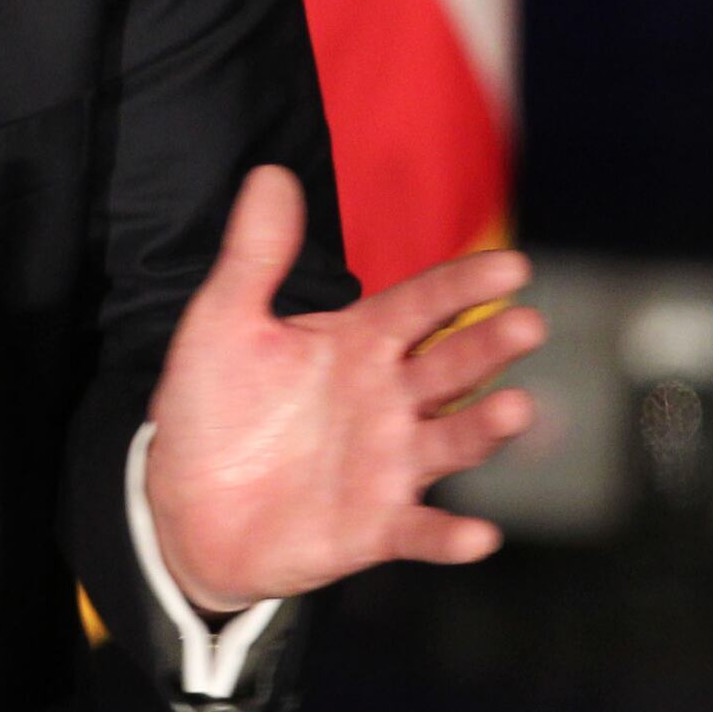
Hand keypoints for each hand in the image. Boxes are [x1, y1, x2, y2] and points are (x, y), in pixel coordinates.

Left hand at [142, 166, 543, 612]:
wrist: (185, 504)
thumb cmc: (215, 406)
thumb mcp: (223, 322)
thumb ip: (255, 255)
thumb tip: (269, 174)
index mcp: (361, 342)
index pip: (424, 304)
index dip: (465, 285)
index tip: (511, 266)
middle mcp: (388, 399)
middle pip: (450, 367)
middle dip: (489, 346)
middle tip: (527, 325)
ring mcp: (388, 465)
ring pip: (450, 441)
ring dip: (485, 428)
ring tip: (517, 409)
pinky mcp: (373, 528)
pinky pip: (418, 531)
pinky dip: (448, 537)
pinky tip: (477, 535)